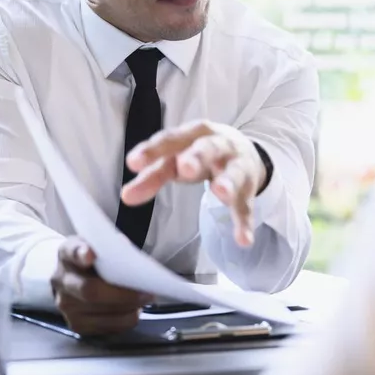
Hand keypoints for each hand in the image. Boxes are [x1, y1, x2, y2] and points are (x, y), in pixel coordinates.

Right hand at [50, 237, 153, 335]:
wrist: (72, 277)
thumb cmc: (93, 258)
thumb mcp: (99, 243)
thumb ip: (112, 246)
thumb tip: (131, 259)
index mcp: (66, 253)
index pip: (71, 252)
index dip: (80, 253)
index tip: (90, 255)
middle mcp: (62, 280)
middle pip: (90, 290)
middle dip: (122, 293)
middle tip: (146, 291)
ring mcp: (66, 306)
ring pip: (101, 312)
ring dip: (129, 307)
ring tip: (145, 299)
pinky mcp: (77, 325)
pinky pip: (107, 327)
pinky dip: (126, 319)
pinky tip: (134, 309)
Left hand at [122, 121, 267, 246]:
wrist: (243, 150)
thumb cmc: (198, 154)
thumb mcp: (175, 159)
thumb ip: (152, 175)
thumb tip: (126, 196)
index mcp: (193, 134)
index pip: (171, 139)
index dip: (152, 150)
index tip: (132, 163)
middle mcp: (217, 144)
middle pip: (206, 148)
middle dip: (196, 157)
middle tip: (185, 169)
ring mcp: (236, 165)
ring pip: (233, 173)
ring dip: (228, 183)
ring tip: (221, 194)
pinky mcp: (248, 188)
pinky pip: (246, 205)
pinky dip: (244, 222)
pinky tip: (243, 240)